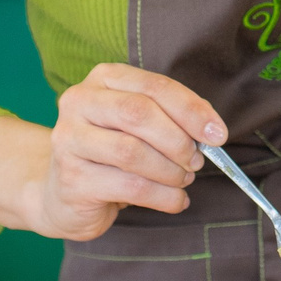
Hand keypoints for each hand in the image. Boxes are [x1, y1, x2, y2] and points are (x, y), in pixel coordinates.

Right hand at [0, 64, 225, 240]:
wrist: (63, 194)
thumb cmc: (111, 154)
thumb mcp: (139, 126)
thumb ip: (170, 119)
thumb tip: (211, 132)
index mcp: (102, 79)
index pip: (154, 86)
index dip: (191, 110)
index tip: (218, 134)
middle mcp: (79, 102)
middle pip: (139, 113)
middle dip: (178, 140)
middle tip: (197, 161)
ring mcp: (69, 140)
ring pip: (133, 152)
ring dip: (171, 171)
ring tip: (183, 180)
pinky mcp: (71, 179)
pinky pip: (129, 187)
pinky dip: (163, 197)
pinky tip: (175, 201)